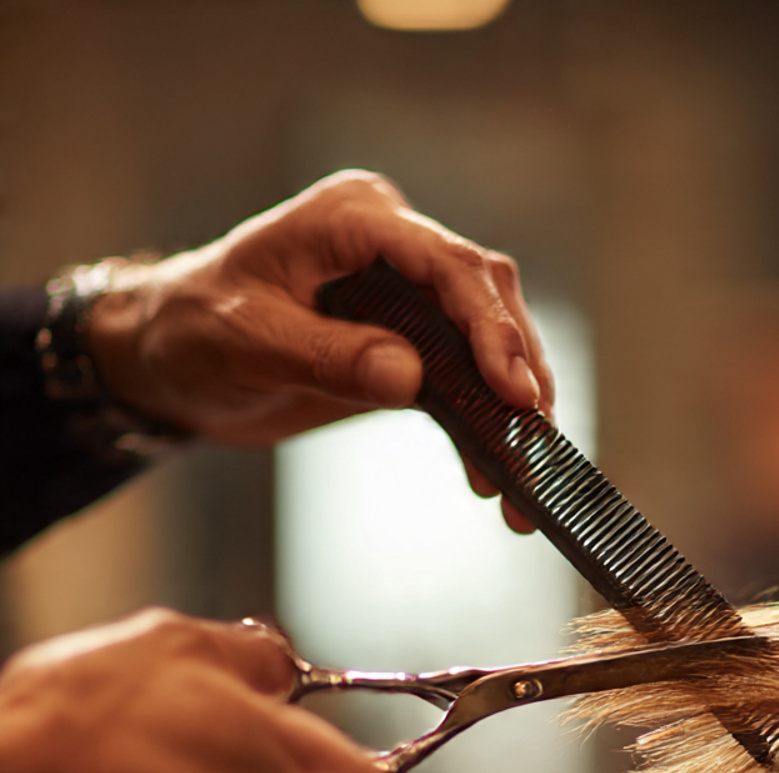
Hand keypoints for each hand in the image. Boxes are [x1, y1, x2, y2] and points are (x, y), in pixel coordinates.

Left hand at [86, 170, 553, 528]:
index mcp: (354, 219)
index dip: (489, 326)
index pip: (447, 263)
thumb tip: (410, 377)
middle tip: (535, 437)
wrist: (168, 363)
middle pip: (486, 300)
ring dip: (513, 409)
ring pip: (488, 343)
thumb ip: (329, 354)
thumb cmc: (193, 332)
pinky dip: (482, 427)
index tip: (513, 389)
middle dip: (519, 371)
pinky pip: (462, 381)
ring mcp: (405, 296)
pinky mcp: (408, 344)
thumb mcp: (249, 341)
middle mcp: (392, 248)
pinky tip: (492, 472)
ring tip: (526, 473)